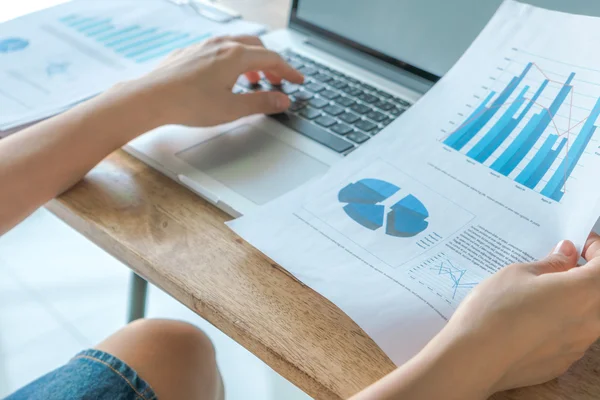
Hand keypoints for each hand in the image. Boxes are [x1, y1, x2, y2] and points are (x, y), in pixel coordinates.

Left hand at [132, 35, 303, 126]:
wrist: (151, 98)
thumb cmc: (187, 103)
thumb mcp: (232, 109)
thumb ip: (261, 103)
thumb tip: (282, 100)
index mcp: (235, 56)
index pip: (272, 59)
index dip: (288, 71)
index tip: (297, 81)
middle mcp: (221, 46)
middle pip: (257, 48)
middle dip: (272, 64)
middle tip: (278, 81)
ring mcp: (204, 47)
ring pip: (237, 46)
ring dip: (252, 61)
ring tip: (255, 78)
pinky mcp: (190, 53)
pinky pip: (219, 50)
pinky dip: (233, 60)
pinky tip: (226, 77)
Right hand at [435, 233, 599, 394]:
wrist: (474, 359)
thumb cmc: (494, 312)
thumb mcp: (517, 274)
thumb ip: (549, 265)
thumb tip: (566, 255)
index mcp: (583, 293)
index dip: (595, 248)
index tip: (581, 243)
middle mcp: (589, 322)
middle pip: (597, 291)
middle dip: (583, 274)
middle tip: (557, 264)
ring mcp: (577, 346)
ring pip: (585, 315)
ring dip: (570, 300)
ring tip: (537, 293)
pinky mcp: (561, 363)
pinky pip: (569, 336)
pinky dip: (558, 322)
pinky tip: (529, 320)